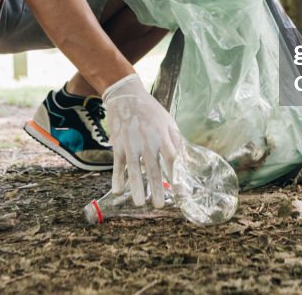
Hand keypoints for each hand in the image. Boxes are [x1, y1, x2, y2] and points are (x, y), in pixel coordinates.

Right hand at [102, 74, 182, 207]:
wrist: (126, 96)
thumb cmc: (150, 111)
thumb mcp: (168, 121)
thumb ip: (175, 140)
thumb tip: (183, 158)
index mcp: (162, 136)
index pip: (171, 159)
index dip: (175, 175)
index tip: (179, 191)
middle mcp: (147, 142)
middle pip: (153, 169)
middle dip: (156, 188)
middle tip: (159, 205)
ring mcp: (131, 144)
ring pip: (135, 170)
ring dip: (136, 188)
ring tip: (139, 203)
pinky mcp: (118, 145)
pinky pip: (118, 164)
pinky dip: (118, 178)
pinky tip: (118, 191)